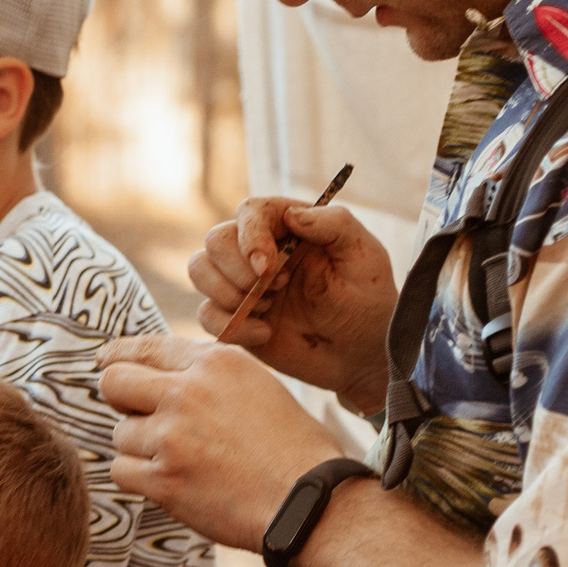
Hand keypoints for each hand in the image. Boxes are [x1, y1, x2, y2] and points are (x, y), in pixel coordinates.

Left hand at [99, 335, 345, 549]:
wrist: (311, 501)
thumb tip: (151, 369)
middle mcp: (188, 393)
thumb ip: (204, 374)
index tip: (107, 363)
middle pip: (113, 382)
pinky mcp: (163, 480)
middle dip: (120, 399)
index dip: (117, 357)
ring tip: (182, 459)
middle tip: (141, 417)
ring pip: (119, 433)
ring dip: (140, 447)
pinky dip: (138, 478)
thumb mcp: (255, 386)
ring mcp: (172, 437)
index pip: (142, 347)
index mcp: (214, 363)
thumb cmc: (290, 447)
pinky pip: (120, 470)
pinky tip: (171, 480)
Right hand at [190, 198, 397, 409]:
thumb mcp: (366, 258)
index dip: (249, 235)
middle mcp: (260, 251)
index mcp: (290, 228)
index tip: (266, 266)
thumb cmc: (368, 303)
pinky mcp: (233, 317)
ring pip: (199, 270)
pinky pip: (204, 314)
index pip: (251, 211)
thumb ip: (336, 225)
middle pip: (215, 240)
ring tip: (268, 308)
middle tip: (276, 289)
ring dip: (228, 293)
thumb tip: (292, 215)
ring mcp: (242, 284)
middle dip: (238, 269)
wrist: (360, 356)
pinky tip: (266, 333)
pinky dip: (231, 326)